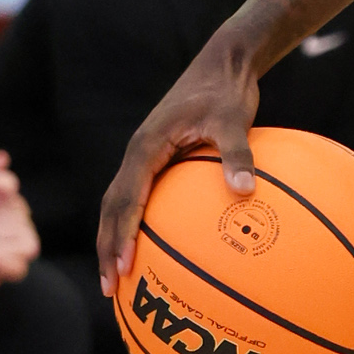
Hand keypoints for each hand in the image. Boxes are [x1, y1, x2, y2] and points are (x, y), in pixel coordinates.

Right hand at [97, 47, 259, 292]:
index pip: (125, 200)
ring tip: (120, 278)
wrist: (222, 65)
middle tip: (110, 288)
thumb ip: (237, 153)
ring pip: (122, 205)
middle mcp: (138, 155)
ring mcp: (146, 158)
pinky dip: (141, 224)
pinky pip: (144, 197)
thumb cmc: (227, 91)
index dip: (120, 236)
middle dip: (108, 248)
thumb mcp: (233, 119)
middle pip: (112, 209)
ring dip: (117, 240)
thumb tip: (246, 191)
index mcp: (145, 148)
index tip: (122, 268)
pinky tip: (158, 249)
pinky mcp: (159, 159)